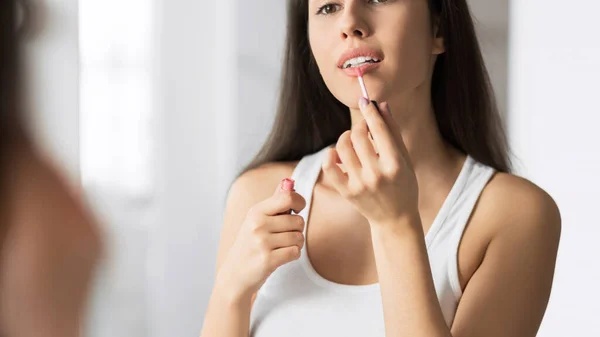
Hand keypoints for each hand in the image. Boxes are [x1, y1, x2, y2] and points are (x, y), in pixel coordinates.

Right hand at [218, 179, 306, 300]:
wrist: (234, 276)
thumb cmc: (249, 245)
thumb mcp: (256, 220)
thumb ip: (274, 202)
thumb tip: (289, 182)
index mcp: (256, 212)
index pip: (287, 197)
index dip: (299, 202)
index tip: (297, 210)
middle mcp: (258, 225)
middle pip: (298, 221)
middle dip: (297, 230)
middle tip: (284, 236)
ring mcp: (262, 243)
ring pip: (299, 238)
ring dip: (295, 244)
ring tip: (281, 247)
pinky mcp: (268, 260)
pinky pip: (295, 252)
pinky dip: (293, 255)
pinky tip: (281, 257)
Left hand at [322, 98, 418, 225]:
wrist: (395, 219)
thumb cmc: (403, 185)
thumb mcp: (404, 159)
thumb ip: (393, 131)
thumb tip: (381, 105)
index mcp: (395, 164)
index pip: (379, 130)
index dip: (370, 112)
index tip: (364, 101)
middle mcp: (377, 174)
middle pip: (358, 136)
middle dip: (359, 126)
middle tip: (363, 127)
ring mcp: (360, 184)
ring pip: (342, 147)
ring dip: (346, 137)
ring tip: (352, 140)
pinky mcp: (347, 192)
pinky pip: (329, 166)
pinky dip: (330, 154)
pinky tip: (337, 152)